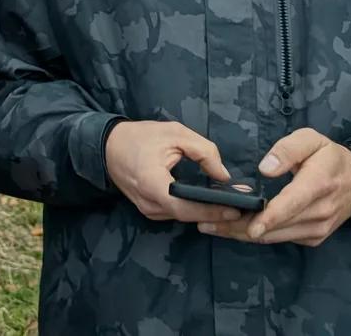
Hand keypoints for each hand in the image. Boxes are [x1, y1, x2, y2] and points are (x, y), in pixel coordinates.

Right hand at [105, 119, 239, 223]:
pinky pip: (175, 213)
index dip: (212, 210)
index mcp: (152, 184)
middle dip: (216, 213)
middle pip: (187, 215)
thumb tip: (224, 176)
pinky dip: (193, 209)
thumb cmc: (140, 137)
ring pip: (182, 216)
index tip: (236, 208)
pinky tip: (210, 203)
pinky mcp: (149, 210)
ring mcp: (147, 210)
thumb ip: (204, 152)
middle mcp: (149, 203)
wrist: (108, 146)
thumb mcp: (175, 134)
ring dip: (206, 212)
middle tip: (242, 207)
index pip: (187, 206)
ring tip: (232, 204)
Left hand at [196, 128, 350, 246]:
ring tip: (213, 226)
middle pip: (276, 226)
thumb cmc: (328, 156)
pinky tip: (235, 228)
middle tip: (206, 222)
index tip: (249, 226)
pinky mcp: (314, 238)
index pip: (291, 204)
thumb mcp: (311, 139)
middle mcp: (320, 212)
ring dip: (243, 234)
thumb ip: (288, 149)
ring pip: (276, 237)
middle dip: (240, 226)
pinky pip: (282, 239)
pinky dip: (259, 236)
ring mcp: (318, 229)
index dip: (269, 218)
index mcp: (318, 184)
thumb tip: (265, 168)